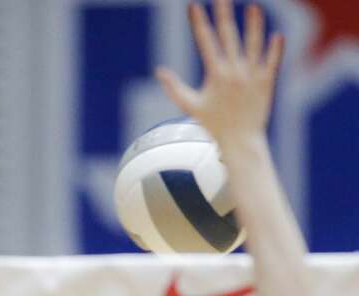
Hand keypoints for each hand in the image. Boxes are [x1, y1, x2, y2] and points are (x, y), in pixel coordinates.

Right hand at [155, 2, 282, 147]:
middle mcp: (234, 71)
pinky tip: (276, 36)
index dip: (198, 22)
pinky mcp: (267, 81)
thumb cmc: (214, 125)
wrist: (240, 141)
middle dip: (223, 13)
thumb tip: (159, 71)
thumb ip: (174, 88)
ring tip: (253, 8)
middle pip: (228, 35)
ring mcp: (252, 74)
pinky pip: (272, 60)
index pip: (205, 41)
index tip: (192, 6)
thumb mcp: (190, 107)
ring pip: (254, 43)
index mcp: (215, 74)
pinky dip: (274, 49)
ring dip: (254, 24)